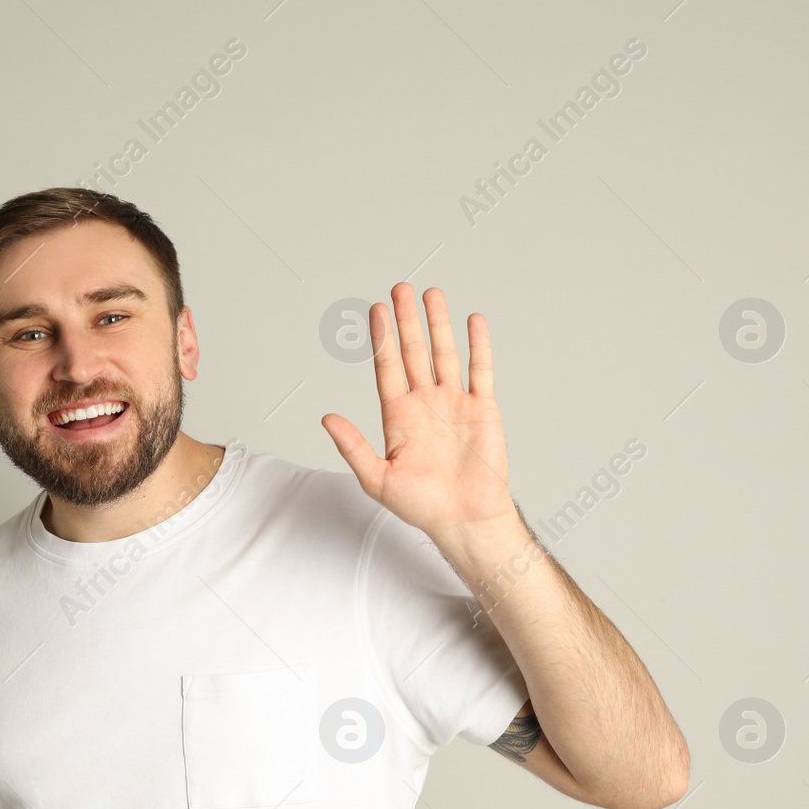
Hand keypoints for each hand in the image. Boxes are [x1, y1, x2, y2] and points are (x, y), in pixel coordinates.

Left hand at [321, 284, 518, 545]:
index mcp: (398, 417)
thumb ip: (352, 446)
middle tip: (399, 289)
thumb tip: (326, 418)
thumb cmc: (421, 506)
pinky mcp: (482, 409)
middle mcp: (425, 404)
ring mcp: (454, 403)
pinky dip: (478, 345)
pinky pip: (481, 370)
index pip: (387, 368)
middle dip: (406, 321)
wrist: (464, 520)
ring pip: (445, 354)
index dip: (382, 339)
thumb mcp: (377, 479)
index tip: (376, 311)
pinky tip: (473, 320)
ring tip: (430, 295)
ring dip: (438, 324)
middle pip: (414, 353)